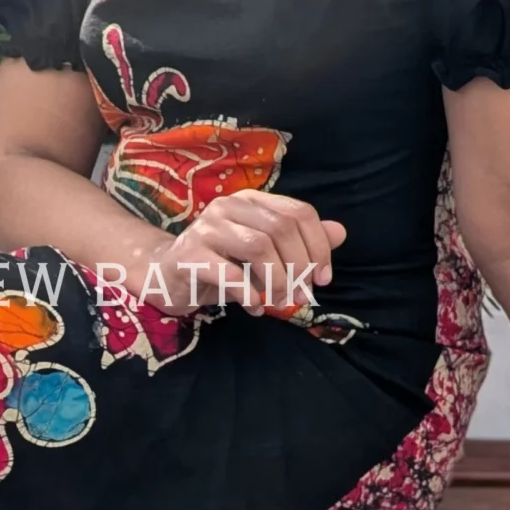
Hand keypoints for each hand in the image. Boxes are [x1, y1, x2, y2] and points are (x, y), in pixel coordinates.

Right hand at [147, 192, 347, 317]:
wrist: (168, 276)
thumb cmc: (222, 264)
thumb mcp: (265, 254)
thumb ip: (301, 241)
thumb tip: (340, 232)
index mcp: (252, 201)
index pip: (299, 213)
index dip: (318, 246)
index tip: (322, 278)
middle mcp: (229, 207)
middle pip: (281, 228)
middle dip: (299, 266)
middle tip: (301, 296)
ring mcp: (207, 229)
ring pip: (258, 247)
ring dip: (277, 281)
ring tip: (279, 303)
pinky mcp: (190, 255)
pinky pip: (229, 274)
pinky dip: (250, 295)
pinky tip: (255, 308)